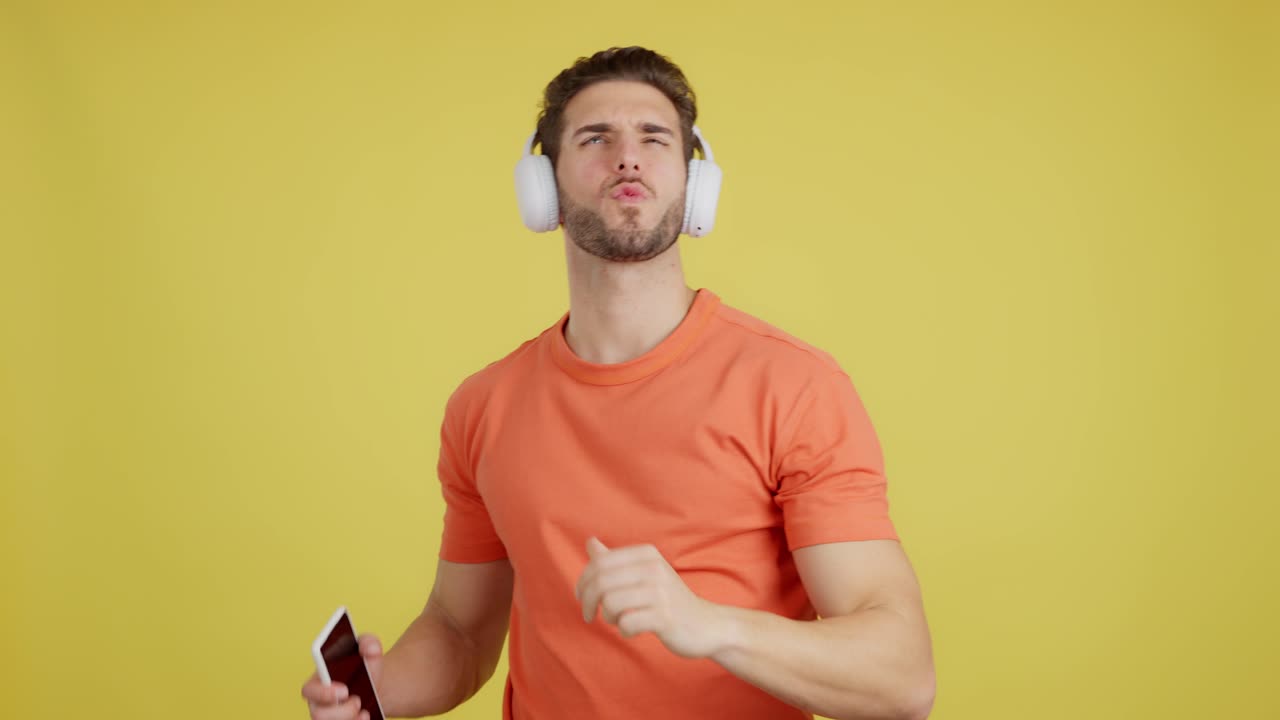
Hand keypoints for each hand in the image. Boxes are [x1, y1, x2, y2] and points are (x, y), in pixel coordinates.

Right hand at [300, 634, 383, 719]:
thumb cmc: (362, 666)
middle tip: (357, 700)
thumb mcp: (367, 649)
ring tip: (362, 711)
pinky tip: (365, 716)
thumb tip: (371, 648)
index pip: (308, 690)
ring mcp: (327, 715)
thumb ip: (368, 642)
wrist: (373, 686)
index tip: (345, 690)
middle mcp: (318, 702)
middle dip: (341, 710)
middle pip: (318, 714)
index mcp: (318, 680)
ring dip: (349, 718)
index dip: (323, 693)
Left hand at [574, 537, 728, 658]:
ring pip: (611, 603)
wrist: (706, 624)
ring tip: (618, 621)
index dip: (583, 581)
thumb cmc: (667, 599)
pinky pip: (626, 624)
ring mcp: (661, 592)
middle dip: (588, 602)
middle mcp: (654, 568)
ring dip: (608, 617)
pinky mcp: (665, 617)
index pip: (599, 563)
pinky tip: (632, 630)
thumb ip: (614, 559)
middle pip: (602, 582)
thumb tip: (589, 542)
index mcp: (646, 554)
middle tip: (589, 615)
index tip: (582, 597)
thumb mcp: (643, 573)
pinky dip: (623, 631)